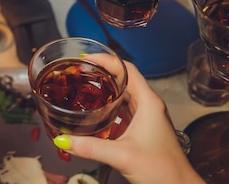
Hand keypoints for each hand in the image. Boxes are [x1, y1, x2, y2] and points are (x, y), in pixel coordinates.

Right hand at [52, 62, 204, 183]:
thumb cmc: (163, 171)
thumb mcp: (122, 155)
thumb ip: (91, 147)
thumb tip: (64, 140)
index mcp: (148, 103)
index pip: (127, 69)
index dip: (106, 60)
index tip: (86, 58)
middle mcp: (148, 106)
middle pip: (123, 79)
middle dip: (101, 73)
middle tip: (80, 71)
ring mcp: (145, 118)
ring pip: (122, 95)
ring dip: (103, 90)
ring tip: (83, 86)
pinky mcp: (141, 129)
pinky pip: (121, 110)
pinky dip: (107, 106)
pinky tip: (92, 113)